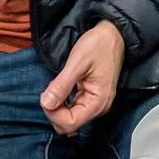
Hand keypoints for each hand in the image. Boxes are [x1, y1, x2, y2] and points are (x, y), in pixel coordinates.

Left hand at [40, 20, 125, 134]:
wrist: (112, 34)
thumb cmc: (99, 45)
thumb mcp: (77, 62)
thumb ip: (62, 85)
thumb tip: (46, 104)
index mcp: (99, 102)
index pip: (70, 123)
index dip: (53, 113)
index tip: (46, 96)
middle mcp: (99, 107)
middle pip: (69, 124)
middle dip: (54, 111)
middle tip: (51, 89)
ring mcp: (96, 103)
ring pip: (69, 118)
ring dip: (58, 107)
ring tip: (58, 85)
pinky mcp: (91, 98)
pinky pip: (73, 110)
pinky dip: (63, 103)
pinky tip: (62, 89)